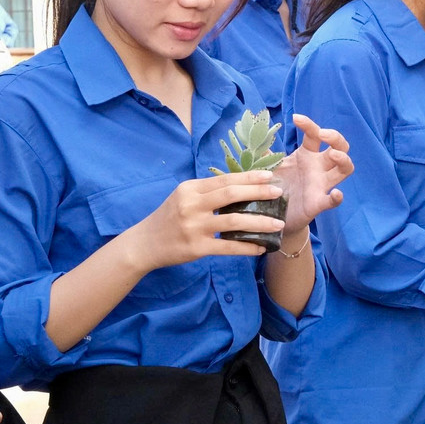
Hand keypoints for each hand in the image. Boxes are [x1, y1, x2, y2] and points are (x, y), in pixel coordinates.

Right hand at [122, 172, 288, 269]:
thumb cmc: (170, 217)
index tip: (270, 176)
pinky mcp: (197, 247)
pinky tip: (261, 247)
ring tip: (278, 224)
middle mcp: (192, 205)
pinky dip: (247, 247)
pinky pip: (228, 246)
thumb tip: (242, 184)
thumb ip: (208, 191)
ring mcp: (194, 227)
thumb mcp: (184, 197)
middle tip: (279, 194)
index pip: (225, 179)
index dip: (250, 177)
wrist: (145, 243)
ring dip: (260, 223)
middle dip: (259, 193)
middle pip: (232, 194)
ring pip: (234, 221)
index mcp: (191, 188)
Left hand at [275, 114, 354, 237]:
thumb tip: (251, 135)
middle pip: (339, 147)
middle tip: (324, 134)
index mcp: (307, 155)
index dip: (309, 124)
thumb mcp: (268, 167)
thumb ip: (263, 153)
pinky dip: (337, 197)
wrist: (274, 218)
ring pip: (344, 169)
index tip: (296, 118)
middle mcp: (318, 167)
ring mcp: (322, 184)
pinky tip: (336, 194)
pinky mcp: (319, 203)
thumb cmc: (275, 188)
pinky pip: (333, 200)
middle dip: (336, 137)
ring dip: (344, 160)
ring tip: (335, 155)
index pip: (314, 135)